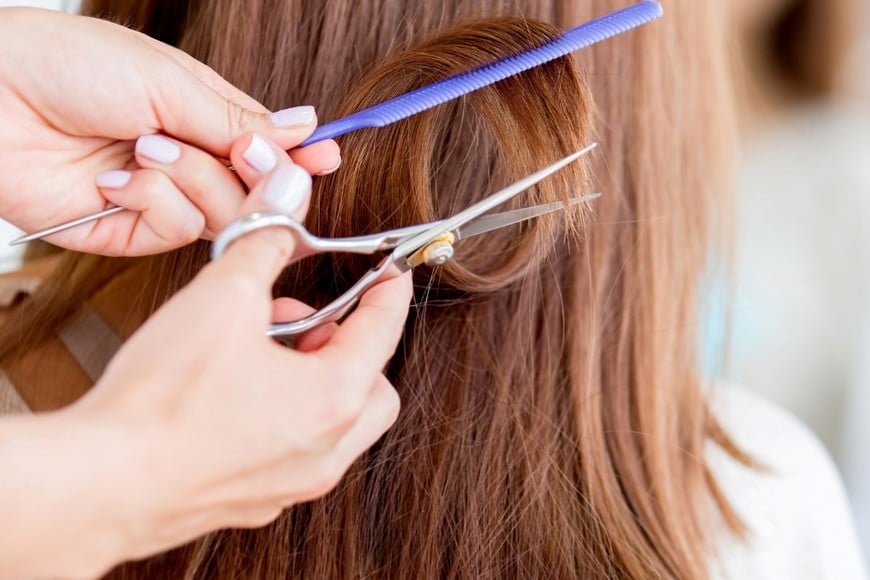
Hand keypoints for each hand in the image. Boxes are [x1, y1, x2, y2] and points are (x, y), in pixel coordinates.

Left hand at [0, 7, 339, 254]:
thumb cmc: (70, 65)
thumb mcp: (170, 81)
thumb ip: (240, 118)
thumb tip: (305, 127)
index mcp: (202, 115)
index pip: (268, 145)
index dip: (299, 156)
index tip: (326, 157)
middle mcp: (189, 160)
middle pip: (258, 189)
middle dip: (252, 173)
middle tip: (241, 153)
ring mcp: (161, 197)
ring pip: (225, 214)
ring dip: (192, 179)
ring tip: (144, 147)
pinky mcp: (131, 231)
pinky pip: (178, 231)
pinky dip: (152, 200)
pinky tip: (116, 179)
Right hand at [0, 137, 410, 577]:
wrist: (102, 487)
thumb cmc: (163, 403)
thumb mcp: (222, 298)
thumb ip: (262, 247)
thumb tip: (281, 215)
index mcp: (333, 399)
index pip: (384, 332)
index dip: (388, 292)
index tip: (389, 275)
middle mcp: (325, 450)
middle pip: (372, 389)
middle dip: (349, 347)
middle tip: (305, 322)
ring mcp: (292, 483)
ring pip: (336, 426)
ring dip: (316, 382)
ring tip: (262, 352)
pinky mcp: (255, 501)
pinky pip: (294, 452)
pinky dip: (285, 418)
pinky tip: (238, 396)